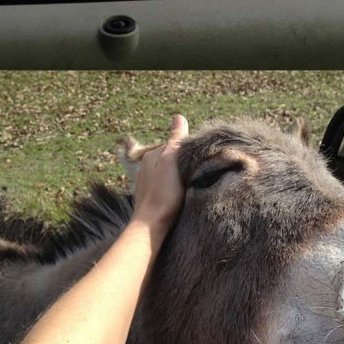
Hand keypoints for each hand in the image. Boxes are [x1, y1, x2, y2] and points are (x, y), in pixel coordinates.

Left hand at [131, 115, 187, 238]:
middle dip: (182, 164)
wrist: (151, 227)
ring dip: (177, 177)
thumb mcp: (172, 162)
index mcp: (151, 155)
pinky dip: (171, 188)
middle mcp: (145, 167)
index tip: (198, 161)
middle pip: (170, 159)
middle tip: (195, 174)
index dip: (188, 152)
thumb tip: (179, 116)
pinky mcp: (148, 198)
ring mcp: (145, 183)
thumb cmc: (164, 194)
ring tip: (188, 186)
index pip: (174, 145)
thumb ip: (175, 140)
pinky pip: (163, 187)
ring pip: (167, 174)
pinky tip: (178, 196)